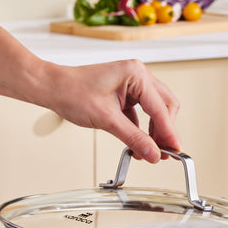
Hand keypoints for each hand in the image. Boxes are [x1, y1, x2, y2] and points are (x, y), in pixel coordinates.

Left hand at [38, 59, 181, 162]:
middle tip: (164, 153)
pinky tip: (139, 144)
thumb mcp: (106, 119)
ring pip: (156, 111)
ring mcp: (132, 85)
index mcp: (136, 74)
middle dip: (165, 131)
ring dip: (154, 132)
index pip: (160, 108)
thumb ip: (133, 138)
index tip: (175, 150)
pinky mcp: (125, 95)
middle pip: (165, 107)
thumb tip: (152, 153)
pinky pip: (142, 115)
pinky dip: (142, 130)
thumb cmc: (72, 92)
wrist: (52, 88)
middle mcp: (138, 76)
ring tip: (151, 152)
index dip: (169, 132)